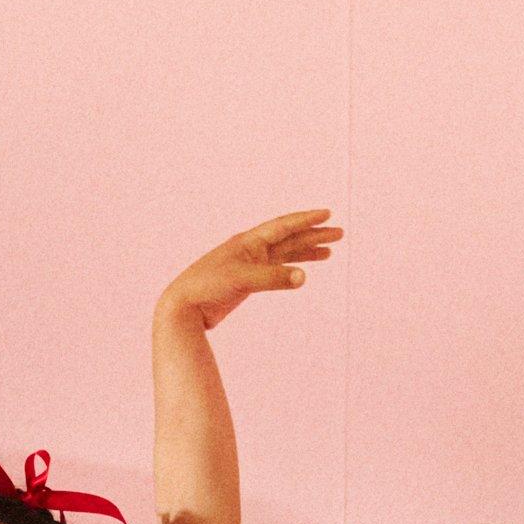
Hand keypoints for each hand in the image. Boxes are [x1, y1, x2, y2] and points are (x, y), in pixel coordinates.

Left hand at [159, 209, 340, 331]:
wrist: (183, 307)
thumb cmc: (206, 287)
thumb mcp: (241, 280)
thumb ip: (273, 279)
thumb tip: (303, 278)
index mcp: (248, 242)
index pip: (283, 226)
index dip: (306, 220)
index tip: (327, 215)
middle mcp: (250, 250)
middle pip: (289, 238)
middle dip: (314, 235)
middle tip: (339, 234)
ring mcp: (249, 265)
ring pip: (284, 254)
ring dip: (306, 252)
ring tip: (329, 251)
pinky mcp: (246, 282)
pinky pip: (276, 271)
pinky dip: (291, 270)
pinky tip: (302, 272)